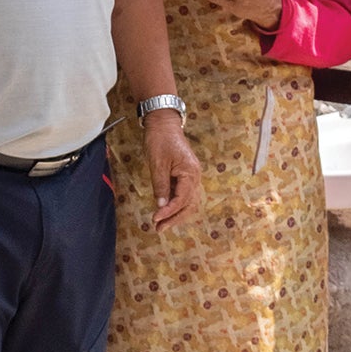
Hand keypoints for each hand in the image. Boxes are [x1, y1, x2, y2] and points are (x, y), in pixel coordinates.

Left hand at [145, 113, 203, 229]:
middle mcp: (195, 176)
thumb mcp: (157, 163)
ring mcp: (191, 175)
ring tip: (162, 224)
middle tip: (159, 229)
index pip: (181, 199)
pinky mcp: (185, 174)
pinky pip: (183, 194)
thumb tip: (160, 206)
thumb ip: (160, 185)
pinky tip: (165, 211)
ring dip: (176, 214)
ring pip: (188, 201)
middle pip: (189, 204)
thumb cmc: (160, 139)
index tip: (156, 219)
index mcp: (190, 172)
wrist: (164, 123)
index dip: (169, 212)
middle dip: (175, 218)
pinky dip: (175, 204)